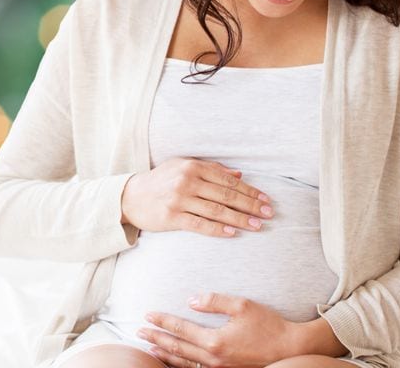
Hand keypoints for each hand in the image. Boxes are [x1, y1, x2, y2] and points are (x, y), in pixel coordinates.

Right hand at [120, 158, 274, 237]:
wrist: (131, 196)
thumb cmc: (161, 181)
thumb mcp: (183, 167)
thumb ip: (211, 169)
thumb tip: (239, 174)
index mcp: (193, 166)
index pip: (228, 180)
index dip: (250, 191)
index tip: (266, 200)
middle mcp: (187, 181)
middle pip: (226, 195)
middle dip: (251, 206)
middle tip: (268, 214)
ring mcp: (179, 199)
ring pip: (217, 211)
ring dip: (240, 220)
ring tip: (257, 226)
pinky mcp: (172, 217)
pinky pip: (200, 225)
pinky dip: (218, 229)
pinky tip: (233, 233)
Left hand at [137, 292, 299, 367]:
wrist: (290, 349)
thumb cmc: (268, 325)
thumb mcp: (242, 305)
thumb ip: (214, 301)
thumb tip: (190, 300)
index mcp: (215, 341)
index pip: (181, 329)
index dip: (162, 322)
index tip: (147, 315)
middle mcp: (213, 358)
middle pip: (177, 348)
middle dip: (156, 339)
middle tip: (138, 332)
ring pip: (183, 363)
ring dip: (164, 354)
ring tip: (148, 348)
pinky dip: (180, 364)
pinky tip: (174, 360)